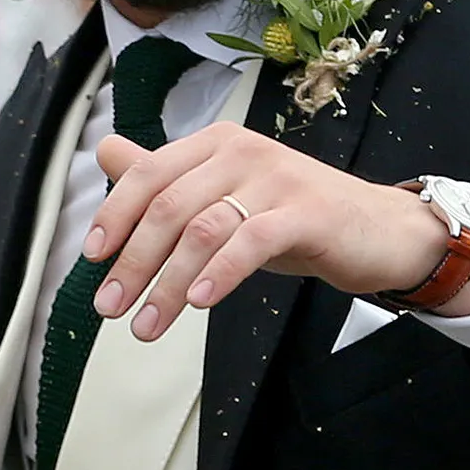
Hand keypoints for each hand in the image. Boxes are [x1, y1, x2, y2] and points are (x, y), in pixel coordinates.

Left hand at [85, 123, 469, 340]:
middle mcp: (241, 150)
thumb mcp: (222, 197)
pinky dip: (219, 274)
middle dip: (133, 261)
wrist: (378, 230)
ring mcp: (276, 179)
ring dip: (167, 282)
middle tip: (109, 307)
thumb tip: (105, 149)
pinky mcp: (308, 212)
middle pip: (168, 206)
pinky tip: (198, 302)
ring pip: (203, 229)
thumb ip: (165, 177)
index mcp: (215, 143)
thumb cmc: (292, 217)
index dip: (114, 215)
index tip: (90, 260)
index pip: (148, 174)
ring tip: (146, 326)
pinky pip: (251, 242)